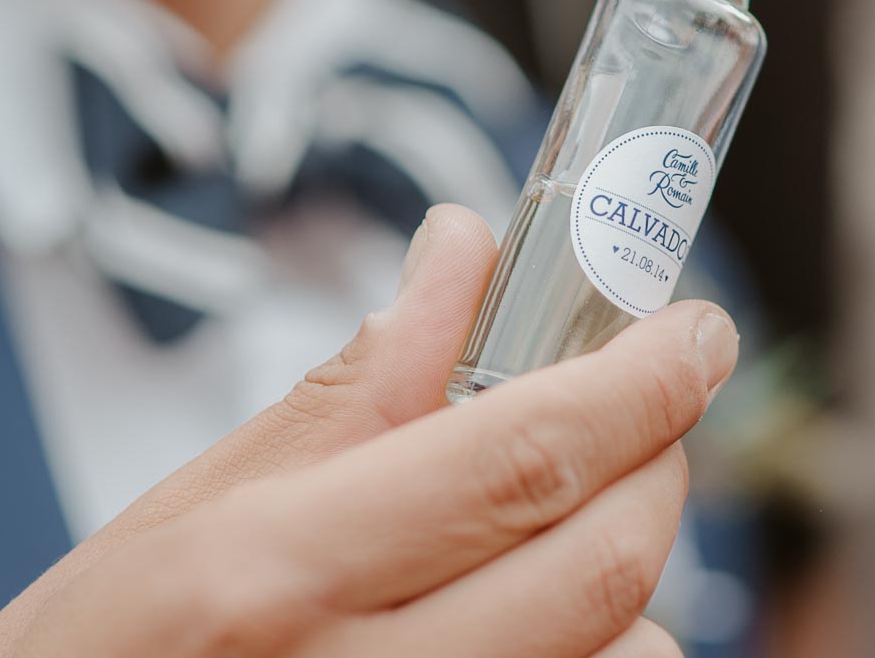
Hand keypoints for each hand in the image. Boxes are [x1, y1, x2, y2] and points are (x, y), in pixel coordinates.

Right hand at [0, 204, 737, 657]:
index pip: (516, 458)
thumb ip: (349, 394)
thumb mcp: (182, 512)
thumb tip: (463, 257)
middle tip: (650, 409)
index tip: (692, 331)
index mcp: (267, 572)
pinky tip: (525, 618)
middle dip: (658, 464)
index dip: (638, 386)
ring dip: (626, 583)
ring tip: (552, 537)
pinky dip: (593, 654)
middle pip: (600, 565)